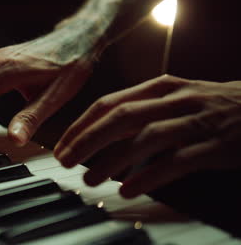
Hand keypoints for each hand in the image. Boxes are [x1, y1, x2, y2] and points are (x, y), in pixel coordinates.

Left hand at [54, 75, 240, 197]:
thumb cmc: (214, 106)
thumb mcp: (176, 98)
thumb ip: (142, 110)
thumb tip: (101, 132)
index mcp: (160, 88)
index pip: (109, 103)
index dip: (81, 124)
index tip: (62, 144)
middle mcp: (175, 100)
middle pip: (121, 118)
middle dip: (87, 140)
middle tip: (66, 161)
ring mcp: (196, 121)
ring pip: (144, 138)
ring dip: (112, 161)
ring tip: (90, 180)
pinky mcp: (215, 145)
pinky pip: (176, 161)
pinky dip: (149, 175)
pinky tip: (129, 189)